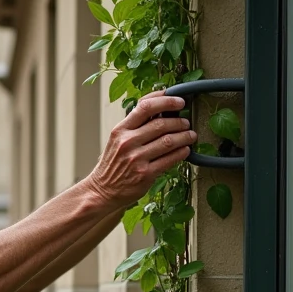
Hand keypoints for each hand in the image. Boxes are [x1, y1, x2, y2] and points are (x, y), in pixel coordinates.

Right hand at [84, 90, 196, 210]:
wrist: (102, 190)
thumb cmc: (113, 163)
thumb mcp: (117, 139)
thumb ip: (135, 125)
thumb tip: (160, 110)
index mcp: (120, 130)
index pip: (145, 107)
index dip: (166, 101)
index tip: (179, 101)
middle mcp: (127, 142)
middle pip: (161, 124)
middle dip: (179, 121)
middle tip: (186, 122)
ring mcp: (136, 159)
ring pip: (168, 141)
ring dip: (184, 136)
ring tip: (190, 135)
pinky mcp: (145, 174)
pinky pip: (169, 160)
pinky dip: (181, 153)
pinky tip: (185, 150)